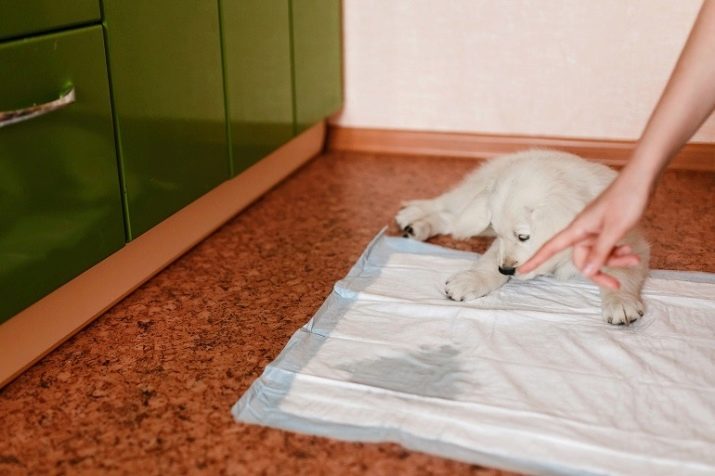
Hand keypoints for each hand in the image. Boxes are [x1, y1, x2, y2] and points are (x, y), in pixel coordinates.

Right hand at [518, 169, 647, 288]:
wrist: (641, 179)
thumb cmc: (626, 199)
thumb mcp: (614, 229)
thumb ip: (599, 252)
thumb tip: (585, 272)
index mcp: (578, 229)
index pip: (550, 248)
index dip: (535, 260)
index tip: (520, 271)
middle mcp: (583, 230)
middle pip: (582, 258)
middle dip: (600, 271)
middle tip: (616, 284)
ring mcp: (595, 229)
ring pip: (598, 253)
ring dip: (614, 261)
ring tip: (634, 260)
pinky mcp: (606, 227)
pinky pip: (607, 246)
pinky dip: (618, 251)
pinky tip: (630, 251)